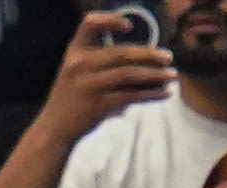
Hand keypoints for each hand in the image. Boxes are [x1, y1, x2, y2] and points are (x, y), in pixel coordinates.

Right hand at [34, 11, 174, 147]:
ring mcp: (89, 85)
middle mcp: (80, 65)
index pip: (89, 24)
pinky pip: (131, 96)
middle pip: (120, 53)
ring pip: (129, 75)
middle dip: (148, 55)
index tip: (129, 26)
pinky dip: (151, 95)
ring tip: (172, 76)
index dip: (110, 20)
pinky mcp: (98, 105)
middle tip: (168, 57)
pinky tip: (164, 93)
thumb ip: (101, 59)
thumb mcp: (76, 70)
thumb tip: (145, 57)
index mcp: (75, 51)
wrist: (54, 128)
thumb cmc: (71, 97)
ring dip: (155, 75)